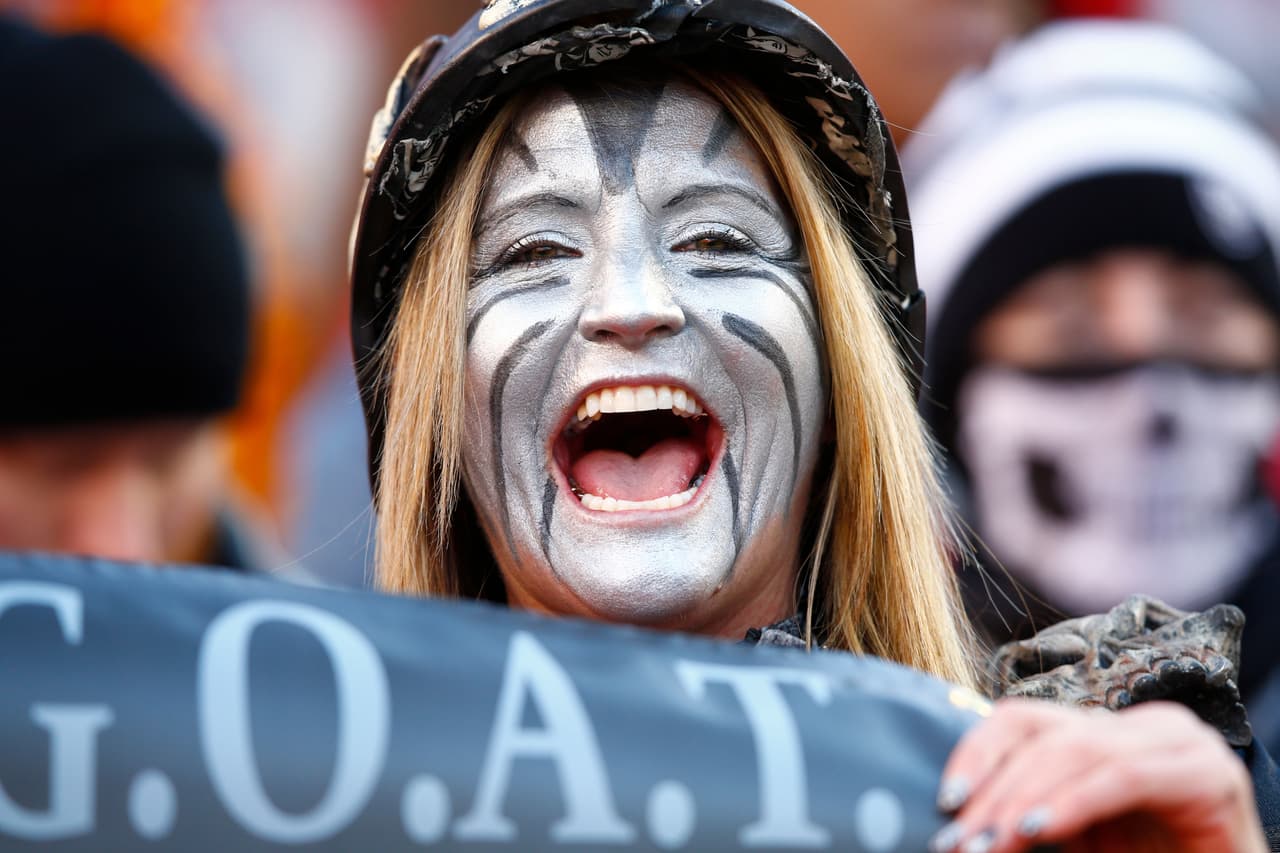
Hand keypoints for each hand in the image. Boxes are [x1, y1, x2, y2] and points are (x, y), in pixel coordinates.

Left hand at [930, 699, 1265, 852]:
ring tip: (989, 844)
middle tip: (960, 839)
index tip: (944, 803)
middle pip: (1040, 733)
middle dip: (992, 789)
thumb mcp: (1074, 835)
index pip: (1021, 720)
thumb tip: (960, 820)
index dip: (976, 755)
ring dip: (1022, 801)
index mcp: (1102, 731)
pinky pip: (1121, 776)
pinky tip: (1037, 830)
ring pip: (1074, 751)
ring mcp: (1175, 740)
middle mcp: (1138, 723)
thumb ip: (1028, 814)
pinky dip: (1072, 803)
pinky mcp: (1205, 772)